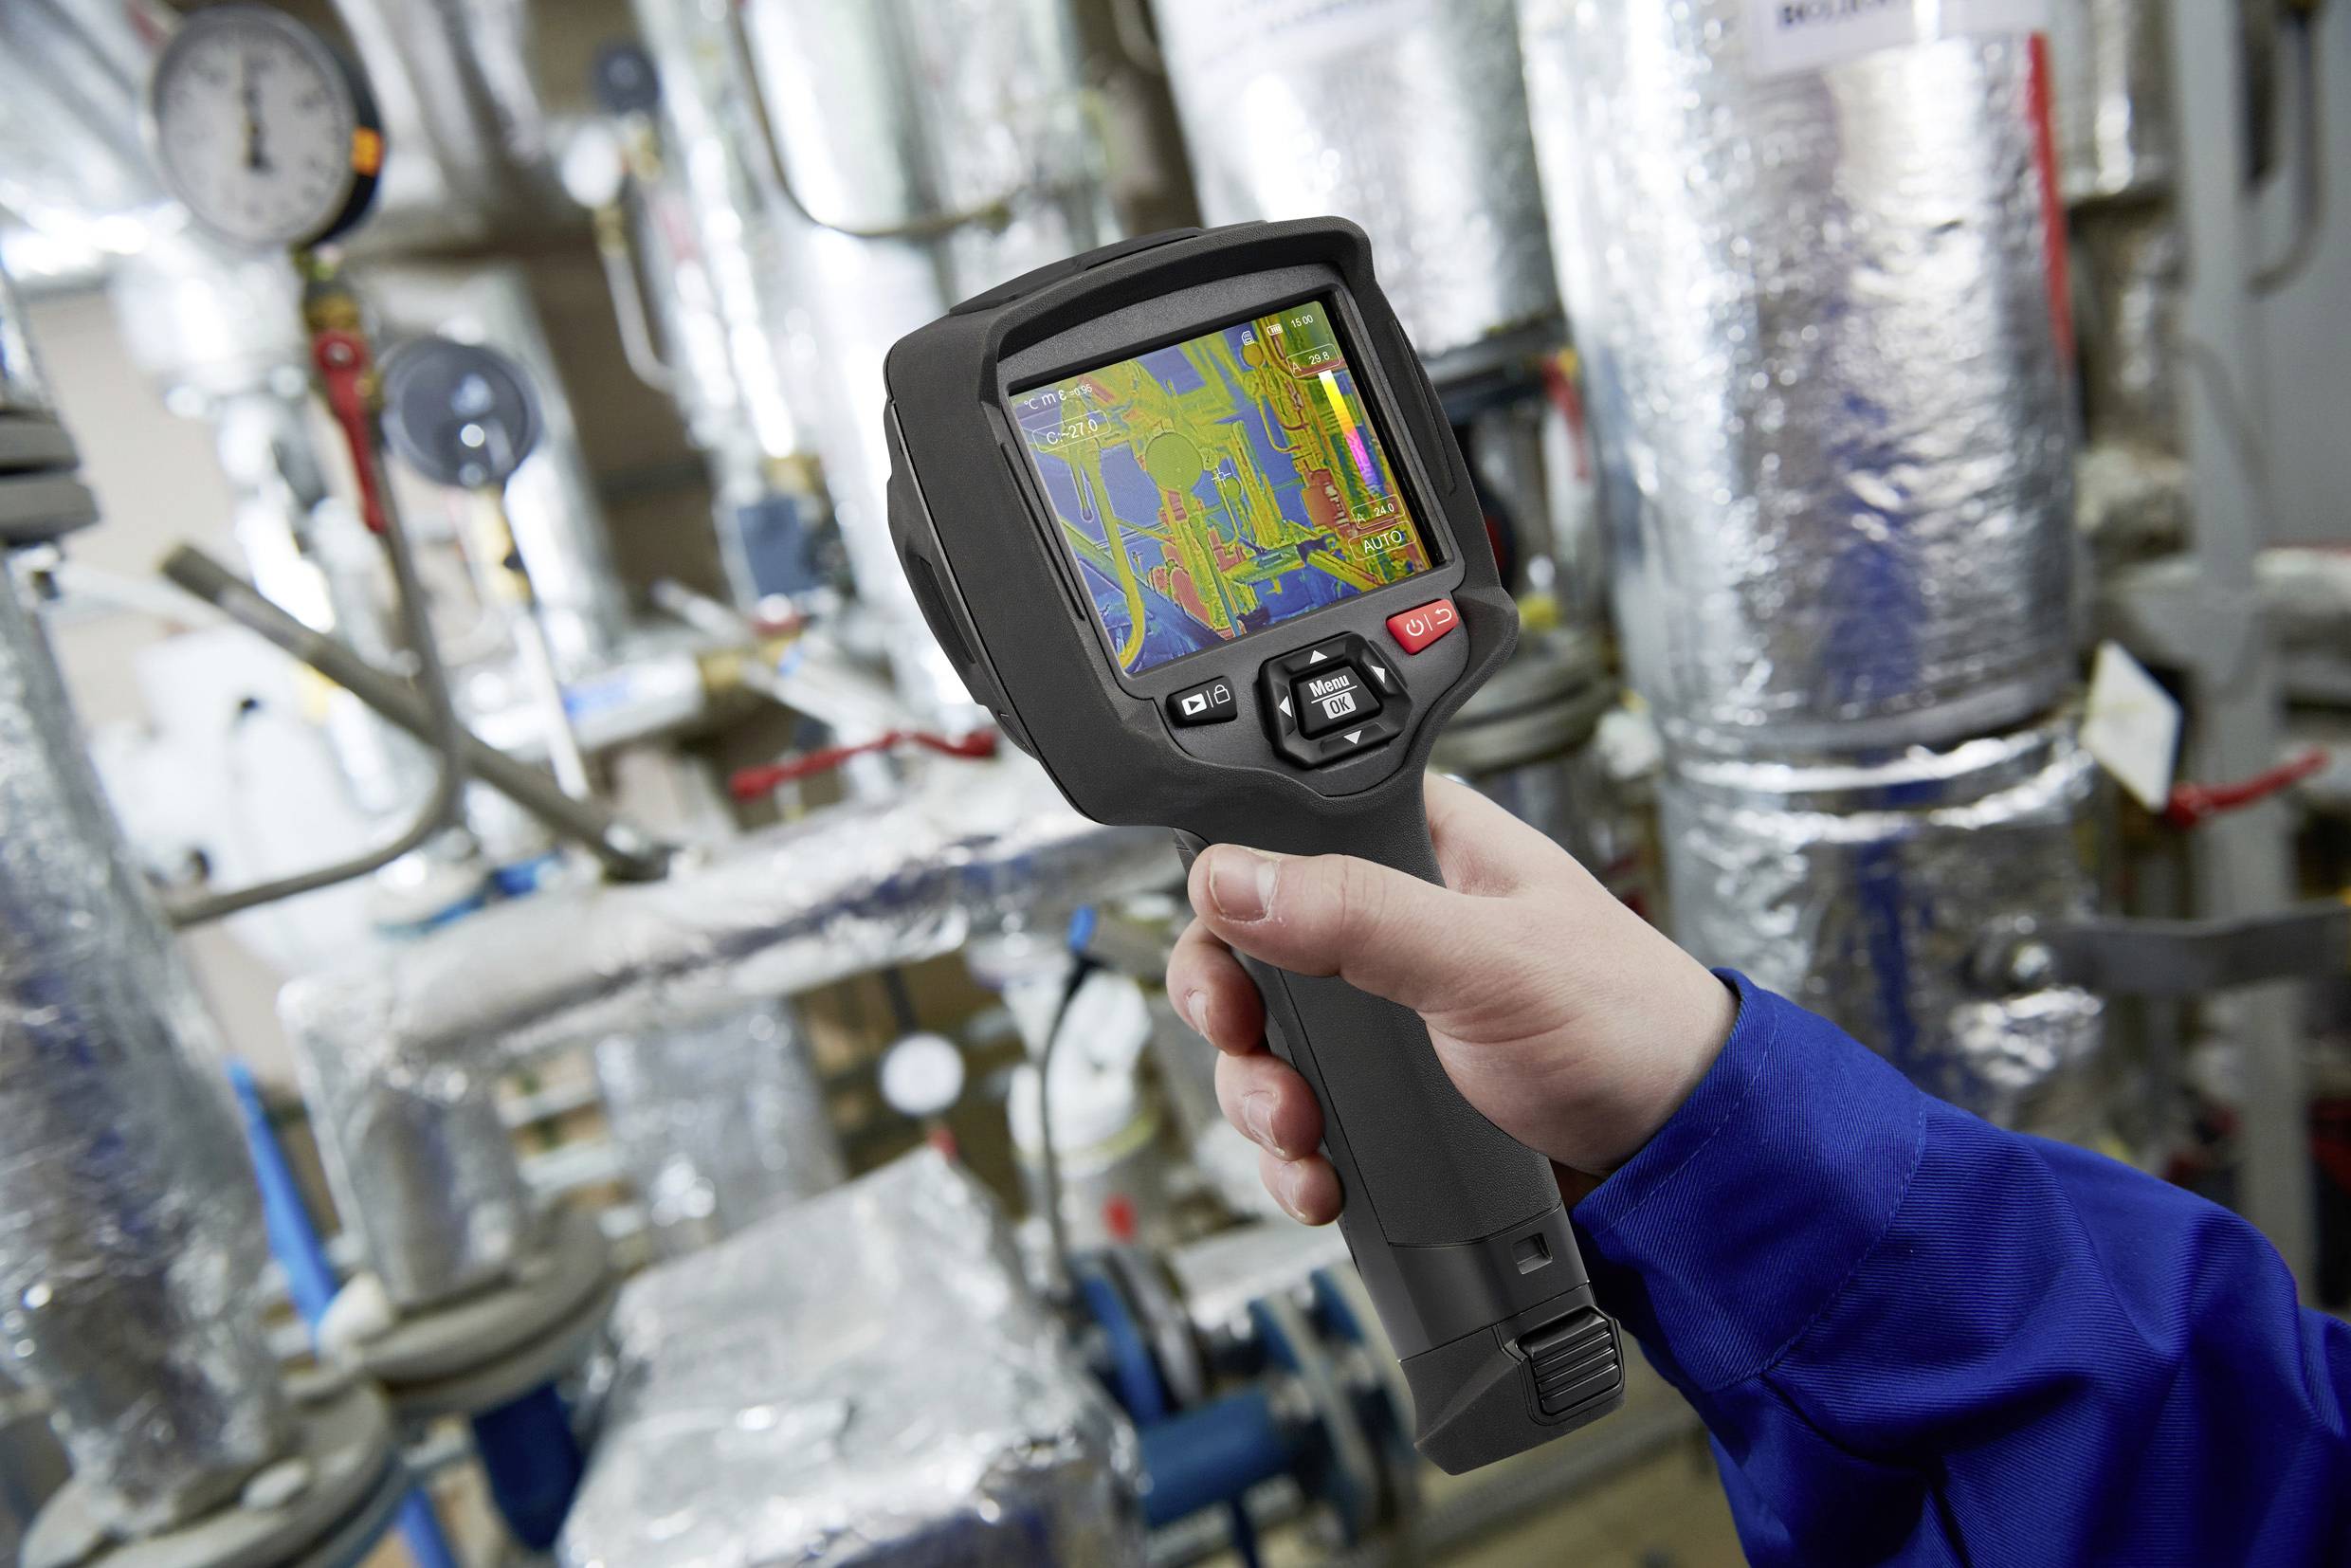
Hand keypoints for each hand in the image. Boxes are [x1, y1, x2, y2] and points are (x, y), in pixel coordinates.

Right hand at [1168, 773, 1736, 1224]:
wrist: (1682, 1163)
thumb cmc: (1631, 1026)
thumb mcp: (1488, 961)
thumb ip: (1359, 914)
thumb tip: (1232, 878)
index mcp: (1418, 846)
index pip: (1278, 838)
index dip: (1228, 893)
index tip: (1223, 955)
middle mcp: (1388, 921)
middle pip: (1247, 949)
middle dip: (1236, 1019)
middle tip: (1252, 1053)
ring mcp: (1382, 1013)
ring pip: (1263, 1043)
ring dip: (1259, 1098)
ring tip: (1301, 1137)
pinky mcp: (1387, 1093)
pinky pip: (1298, 1116)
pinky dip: (1290, 1155)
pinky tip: (1319, 1179)